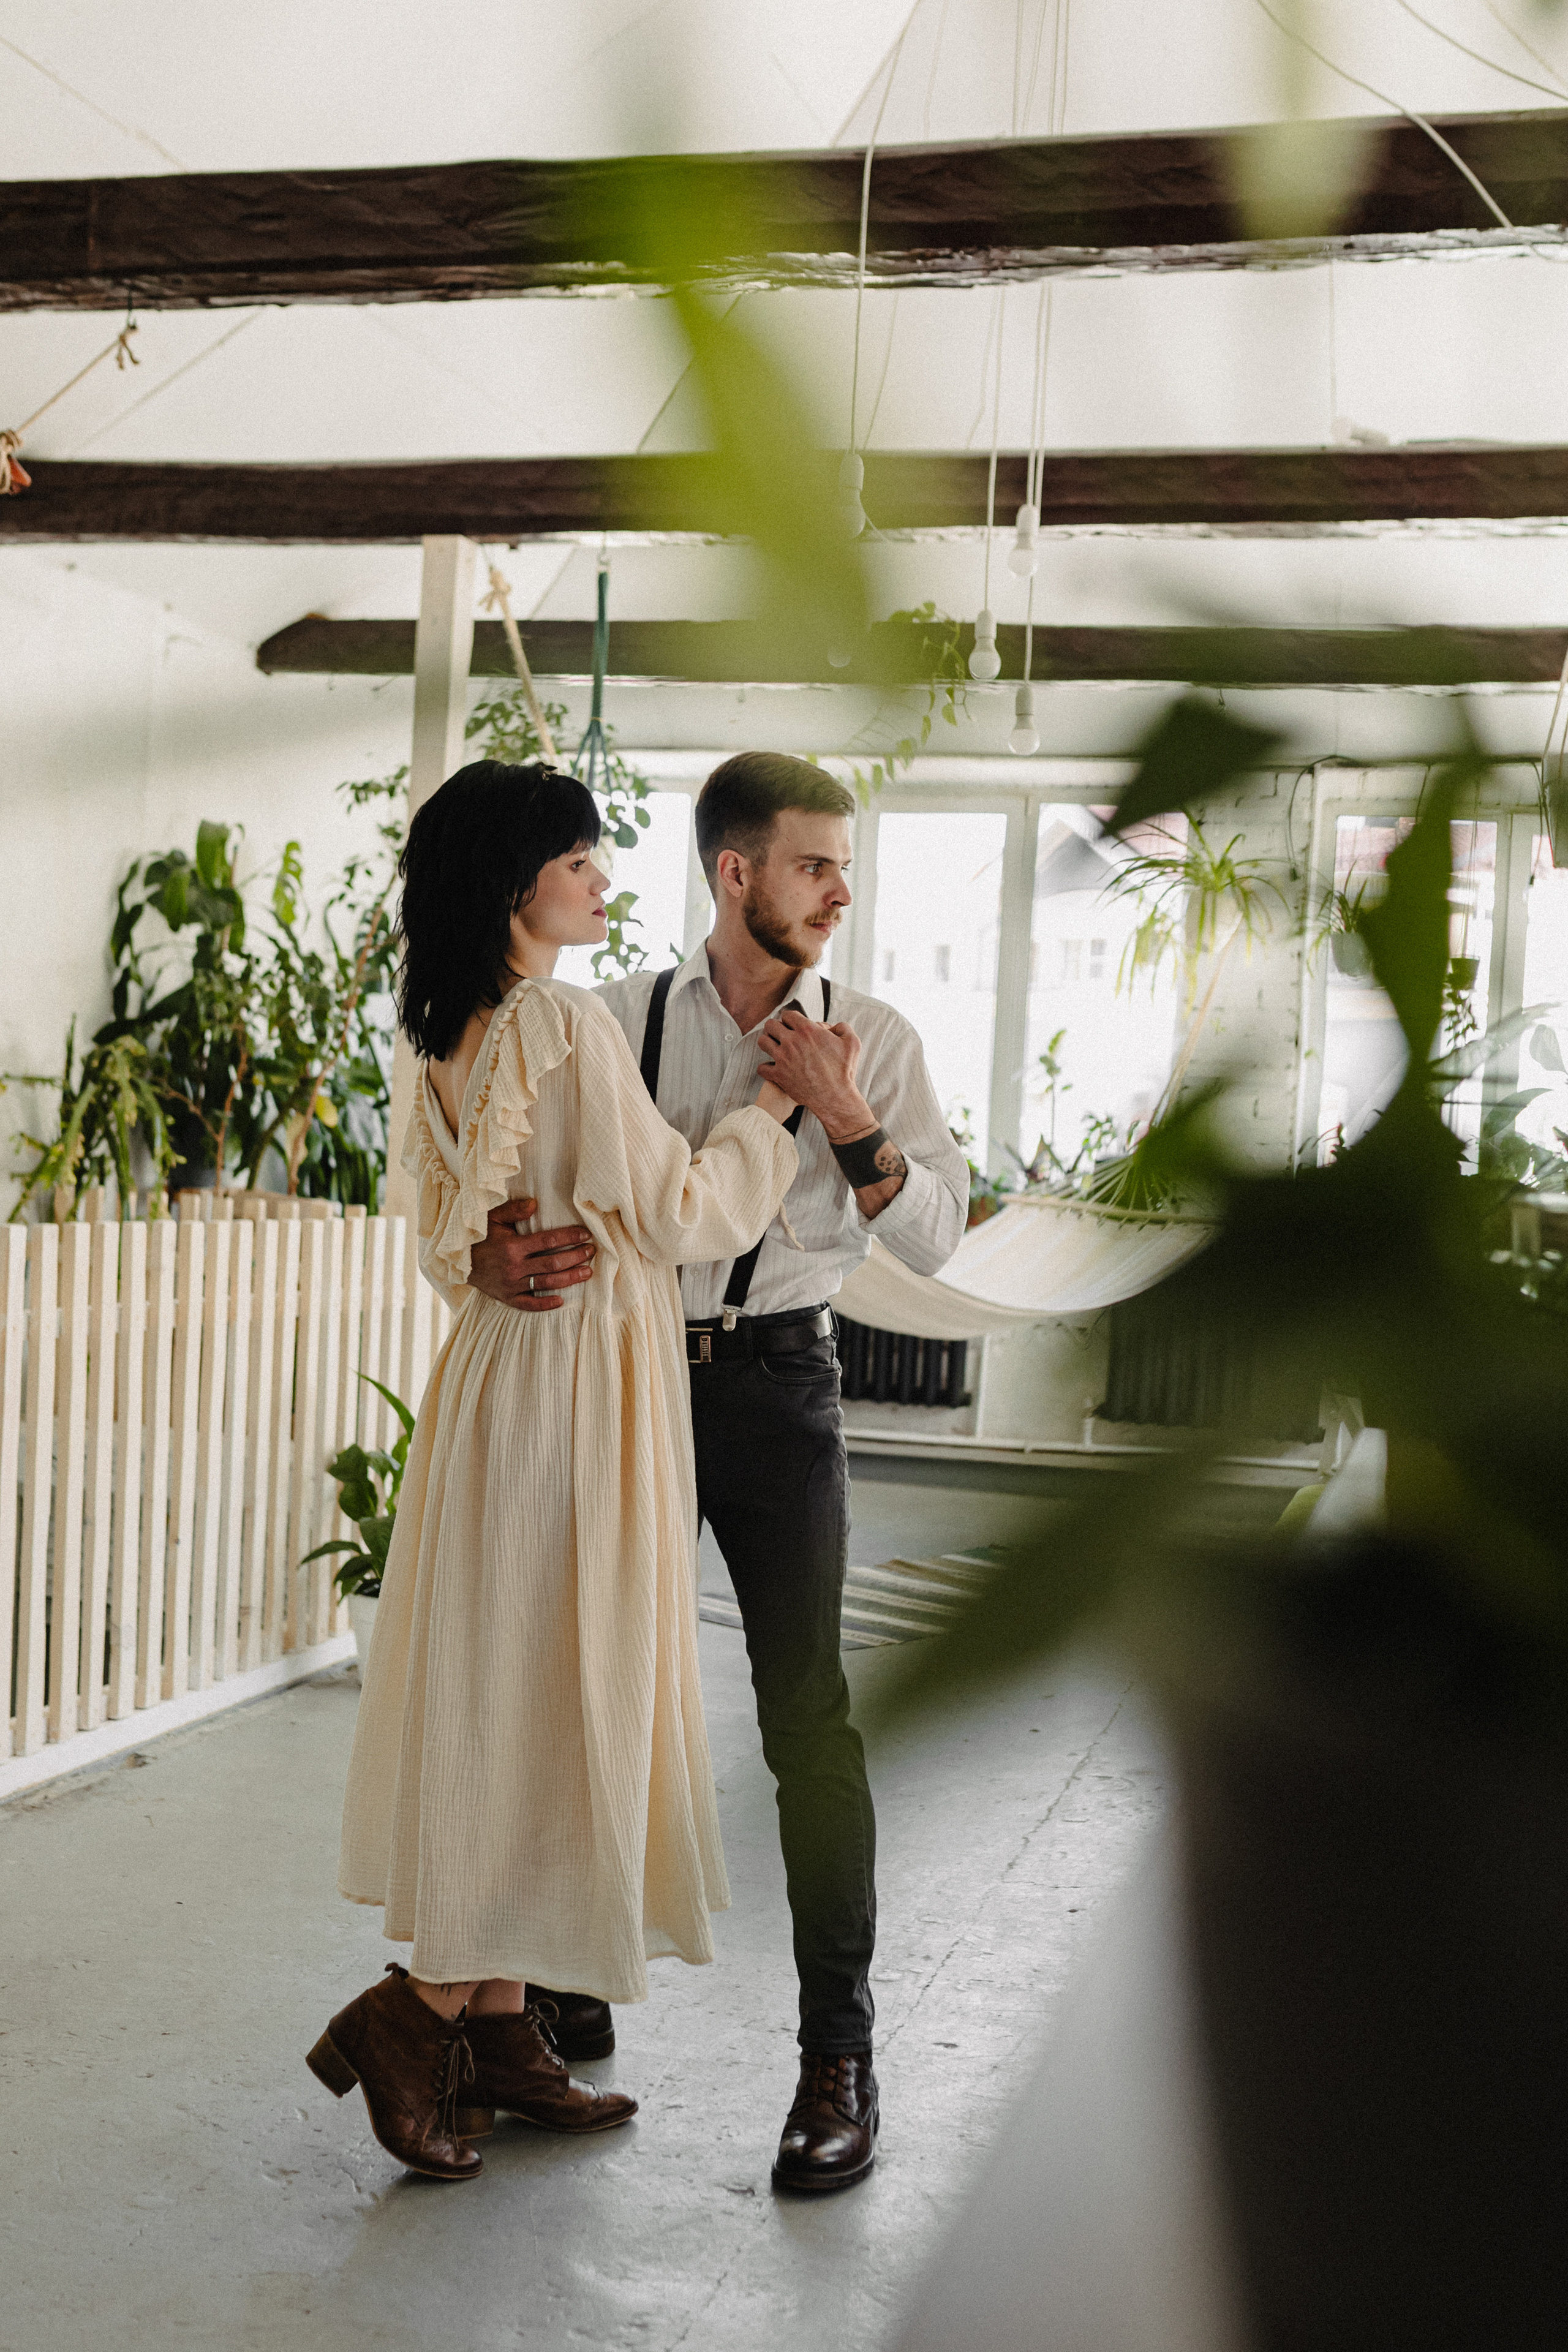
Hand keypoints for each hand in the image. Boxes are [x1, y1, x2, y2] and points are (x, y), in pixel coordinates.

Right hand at [469, 1198, 595, 1310]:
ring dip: (570, 1278)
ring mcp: (511, 1285)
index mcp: (513, 1246)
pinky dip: (545, 1305)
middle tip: (591, 1252)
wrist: (458, 1260)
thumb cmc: (479, 1236)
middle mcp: (514, 1267)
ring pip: (547, 1284)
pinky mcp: (507, 1298)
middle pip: (553, 1263)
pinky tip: (561, 1301)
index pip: (548, 1241)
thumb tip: (535, 1203)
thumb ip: (514, 1209)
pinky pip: (529, 1305)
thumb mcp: (492, 1217)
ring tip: (587, 1272)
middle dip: (576, 1257)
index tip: (585, 1235)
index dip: (570, 1237)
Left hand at [758, 1013, 868, 1137]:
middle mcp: (792, 1041)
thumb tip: (832, 1027)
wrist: (835, 1097)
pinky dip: (766, 1068)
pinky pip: (761, 1067)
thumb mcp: (852, 1042)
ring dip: (768, 1043)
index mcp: (808, 1030)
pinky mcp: (778, 1075)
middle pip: (771, 1025)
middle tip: (782, 1036)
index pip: (788, 1015)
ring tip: (775, 1048)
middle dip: (776, 1028)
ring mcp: (783, 1058)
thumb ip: (842, 1027)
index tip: (794, 1027)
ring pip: (762, 1042)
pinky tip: (774, 1068)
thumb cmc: (845, 1070)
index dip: (791, 1020)